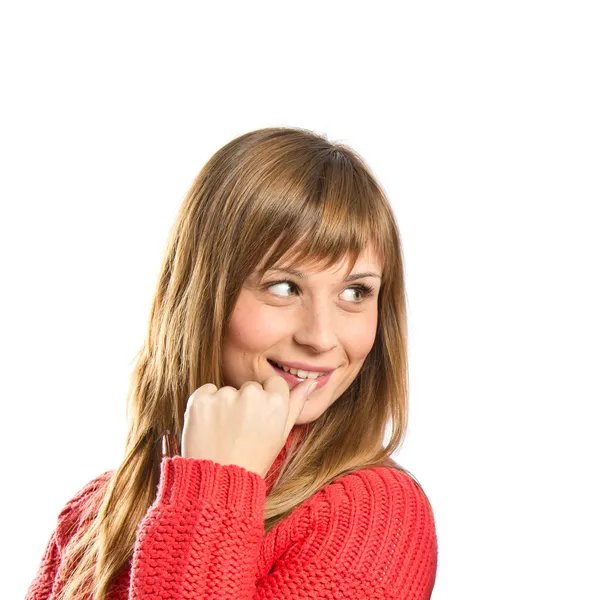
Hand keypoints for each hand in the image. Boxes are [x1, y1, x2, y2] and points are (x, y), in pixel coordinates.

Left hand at [181, 375, 317, 477]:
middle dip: (246, 403)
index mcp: (276, 402)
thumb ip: (296, 404)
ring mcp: (224, 396)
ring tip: (224, 433)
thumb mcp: (281, 434)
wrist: (218, 482)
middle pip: (250, 387)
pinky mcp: (200, 400)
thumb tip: (312, 382)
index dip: (265, 402)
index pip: (273, 384)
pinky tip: (208, 427)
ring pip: (228, 391)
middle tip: (240, 432)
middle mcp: (252, 394)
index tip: (258, 420)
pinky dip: (205, 406)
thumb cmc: (254, 459)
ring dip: (224, 406)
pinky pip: (205, 392)